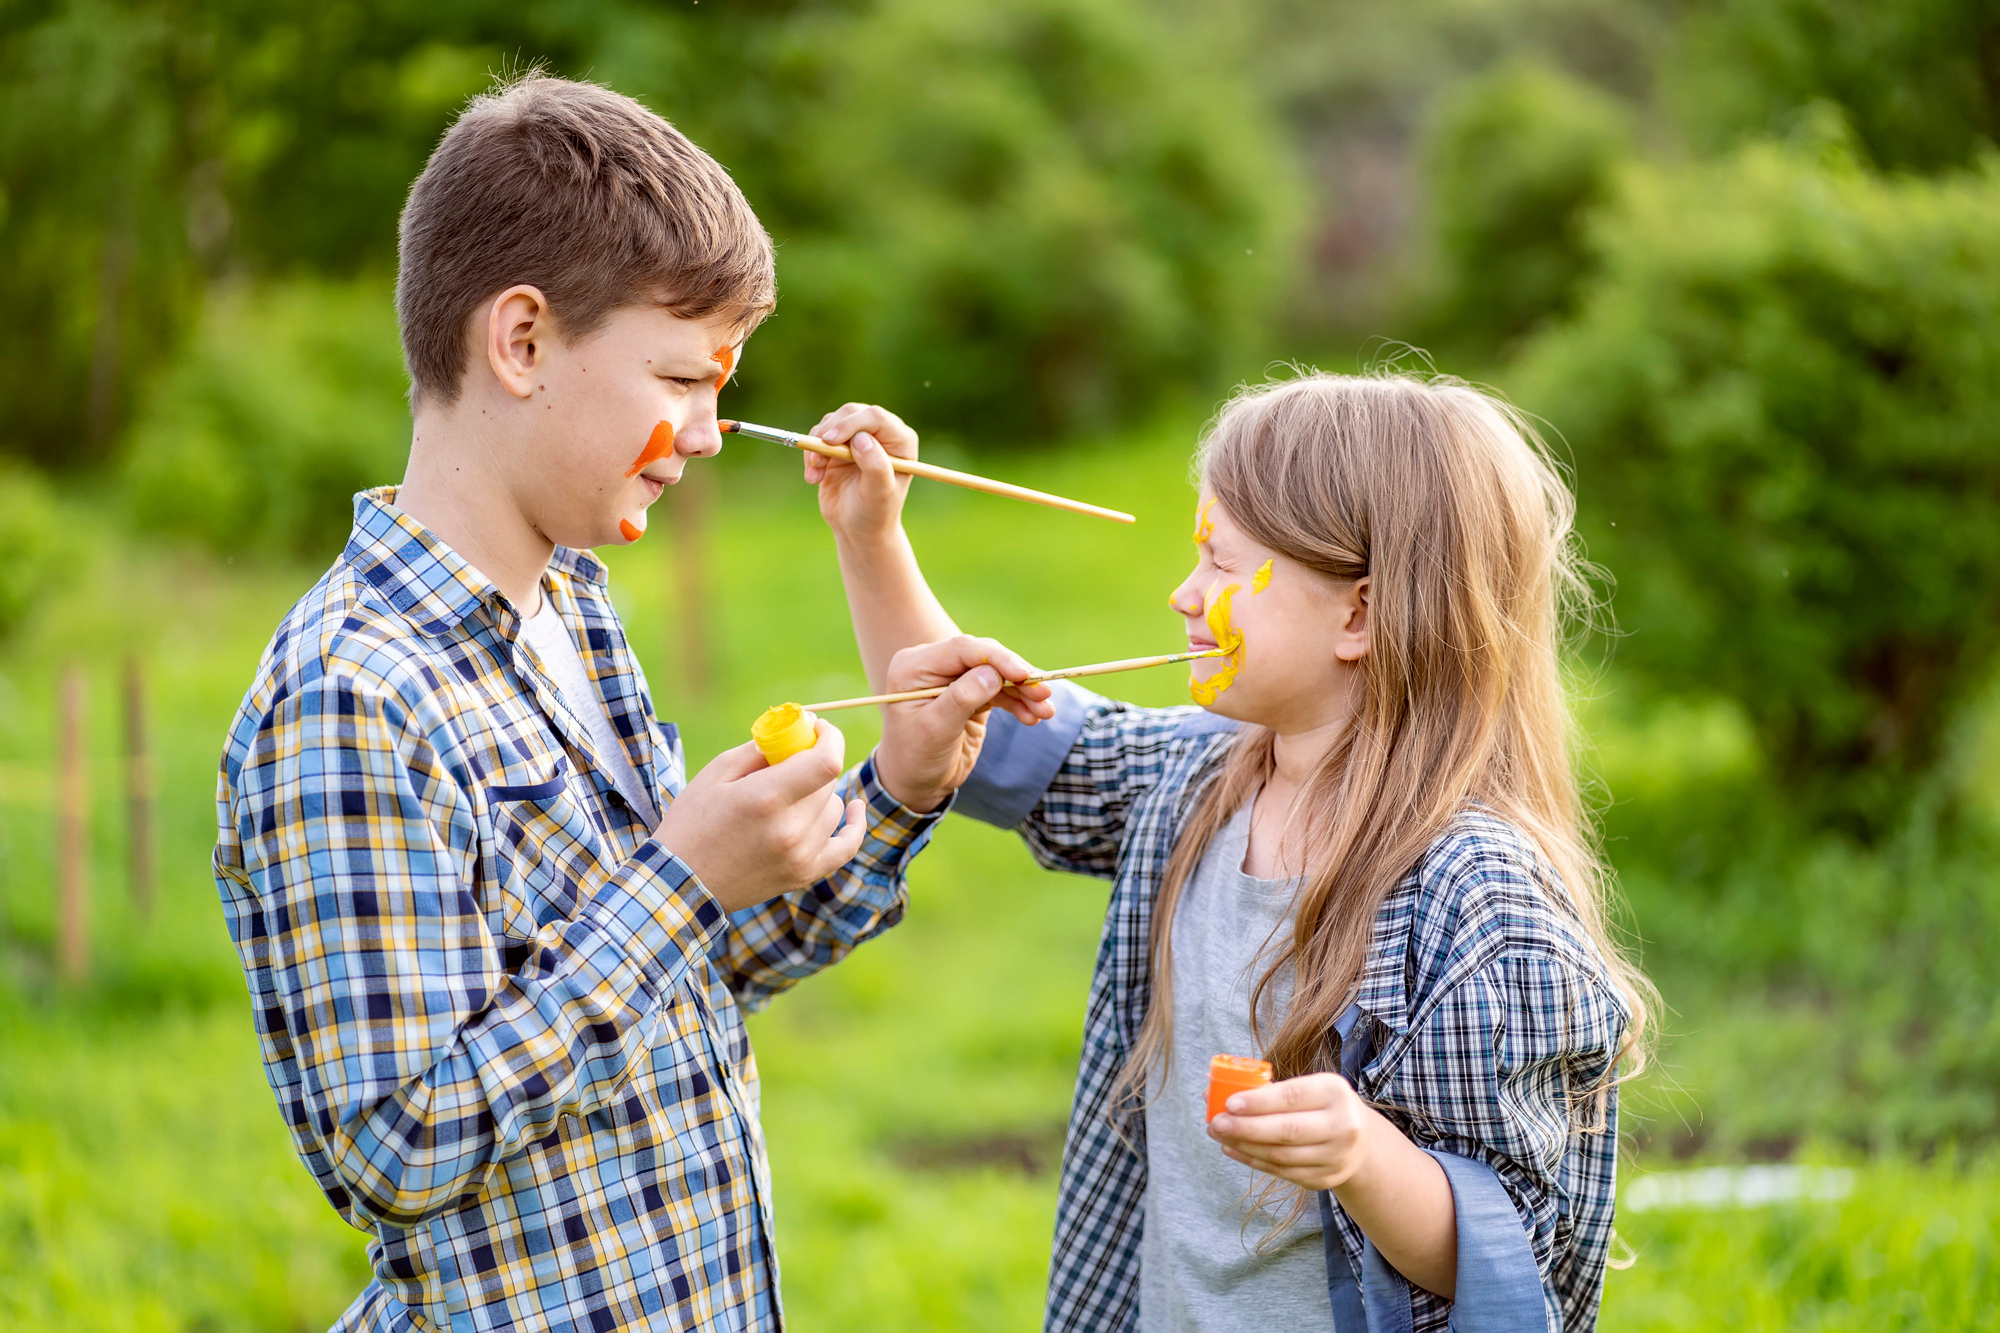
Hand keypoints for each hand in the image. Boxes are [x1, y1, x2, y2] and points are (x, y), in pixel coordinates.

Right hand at [652, 719, 865, 911]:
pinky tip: (853, 807)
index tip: (818, 728)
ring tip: (789, 794)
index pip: (826, 760)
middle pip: (828, 781)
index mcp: (765, 799)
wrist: (680, 883)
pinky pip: (847, 845)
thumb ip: (762, 748)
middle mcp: (789, 830)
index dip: (830, 737)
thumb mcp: (717, 773)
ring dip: (819, 793)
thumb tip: (801, 729)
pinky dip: (854, 824)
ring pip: (834, 807)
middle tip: (792, 758)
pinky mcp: (804, 875)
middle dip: (814, 761)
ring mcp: (800, 857)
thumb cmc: (693, 822)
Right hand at [806, 403, 916, 546]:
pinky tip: (813, 478)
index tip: (830, 440)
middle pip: (851, 413)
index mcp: (900, 440)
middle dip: (830, 433)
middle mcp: (881, 433)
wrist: (857, 528)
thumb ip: (875, 466)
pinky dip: (810, 454)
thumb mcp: (879, 494)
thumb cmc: (875, 512)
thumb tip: (862, 438)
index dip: (851, 424)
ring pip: (831, 422)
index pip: (875, 417)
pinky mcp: (837, 444)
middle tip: (817, 459)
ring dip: (817, 446)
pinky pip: (818, 436)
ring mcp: (858, 436)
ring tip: (816, 475)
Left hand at [874, 635, 1054, 812]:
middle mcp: (933, 666)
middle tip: (1044, 694)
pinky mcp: (971, 693)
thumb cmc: (916, 757)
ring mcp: (953, 678)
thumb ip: (961, 699)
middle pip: (984, 657)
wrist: (917, 783)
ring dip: (1024, 691)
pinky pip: (1000, 690)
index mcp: (914, 667)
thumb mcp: (935, 730)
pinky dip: (1019, 702)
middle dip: (1016, 675)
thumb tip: (992, 674)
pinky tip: (1033, 717)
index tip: (1024, 675)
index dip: (996, 658)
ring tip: (1046, 711)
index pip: (961, 649)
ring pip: (997, 674)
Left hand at [1207, 1072, 1374, 1191]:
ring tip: (1218, 1134)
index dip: (1259, 1101)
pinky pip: (1282, 1171)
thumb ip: (1269, 1089)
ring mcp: (1335, 1157)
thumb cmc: (1321, 1104)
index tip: (1229, 1103)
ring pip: (1280, 1155)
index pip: (1292, 1097)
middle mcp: (1342, 1126)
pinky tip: (1232, 1148)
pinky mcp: (1324, 1179)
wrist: (1360, 1140)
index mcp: (1335, 1092)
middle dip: (1245, 1127)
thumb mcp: (1309, 1087)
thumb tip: (1213, 1090)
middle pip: (1286, 1131)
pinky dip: (1253, 1160)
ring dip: (1244, 1145)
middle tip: (1215, 1122)